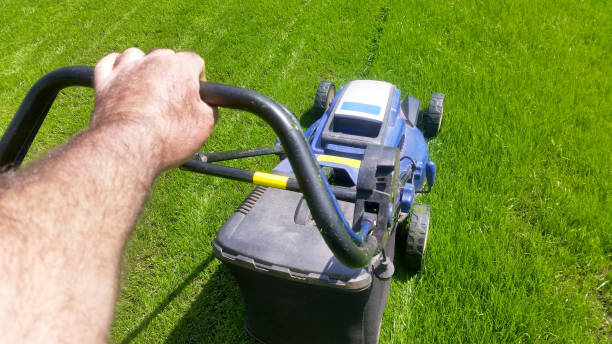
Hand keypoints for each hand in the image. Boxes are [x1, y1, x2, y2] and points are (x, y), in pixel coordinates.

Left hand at [91, 48, 217, 170]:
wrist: (128, 148)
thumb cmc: (169, 136)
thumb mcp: (205, 124)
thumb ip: (210, 107)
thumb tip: (208, 104)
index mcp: (180, 66)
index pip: (195, 61)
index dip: (198, 80)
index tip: (195, 98)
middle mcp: (152, 60)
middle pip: (166, 57)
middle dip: (171, 74)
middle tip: (172, 100)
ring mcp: (125, 69)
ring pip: (136, 56)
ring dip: (143, 67)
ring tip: (147, 89)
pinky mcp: (104, 81)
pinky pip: (109, 63)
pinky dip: (116, 68)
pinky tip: (122, 78)